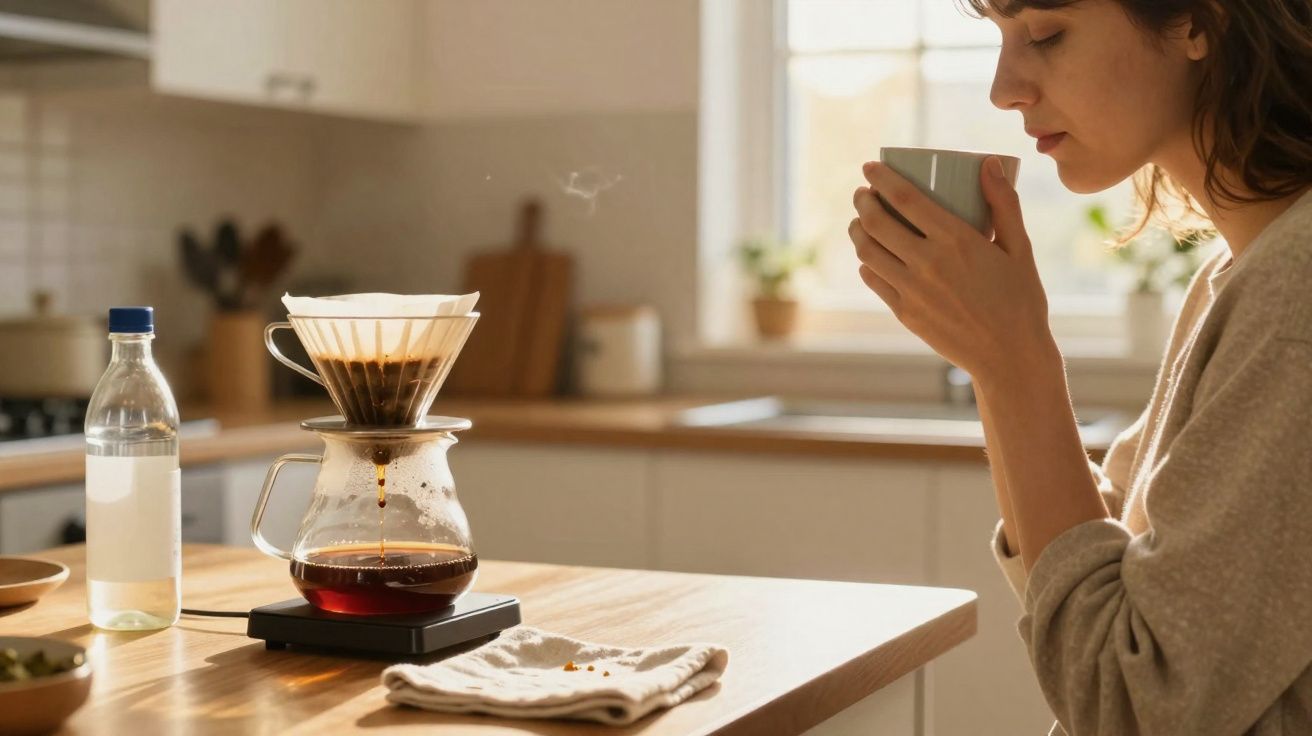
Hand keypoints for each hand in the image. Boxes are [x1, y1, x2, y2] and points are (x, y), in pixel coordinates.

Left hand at [849, 157, 1056, 382]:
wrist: (1010, 356)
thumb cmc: (1021, 300)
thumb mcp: (1020, 248)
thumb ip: (1004, 204)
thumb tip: (988, 163)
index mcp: (956, 240)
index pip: (905, 198)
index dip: (882, 179)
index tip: (869, 167)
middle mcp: (928, 263)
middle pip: (876, 222)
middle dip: (862, 201)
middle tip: (861, 193)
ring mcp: (912, 290)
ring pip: (867, 251)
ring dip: (856, 230)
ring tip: (858, 221)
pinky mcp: (905, 313)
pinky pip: (874, 280)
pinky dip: (866, 263)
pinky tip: (869, 257)